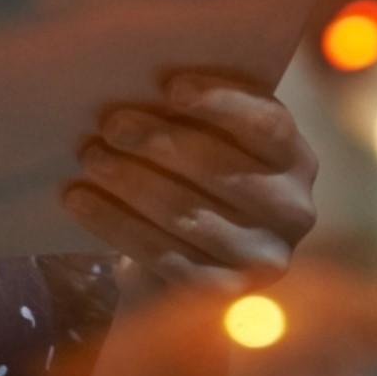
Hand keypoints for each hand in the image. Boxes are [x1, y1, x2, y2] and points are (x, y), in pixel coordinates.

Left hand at [60, 72, 320, 296]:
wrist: (184, 265)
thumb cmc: (195, 180)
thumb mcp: (210, 143)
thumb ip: (197, 116)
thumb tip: (142, 81)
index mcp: (296, 159)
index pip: (267, 124)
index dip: (221, 103)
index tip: (171, 87)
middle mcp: (294, 210)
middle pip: (222, 170)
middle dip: (160, 142)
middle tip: (110, 124)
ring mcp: (263, 258)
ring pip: (188, 215)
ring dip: (131, 182)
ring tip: (90, 158)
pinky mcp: (223, 294)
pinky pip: (163, 255)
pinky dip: (115, 224)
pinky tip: (80, 200)